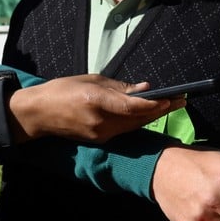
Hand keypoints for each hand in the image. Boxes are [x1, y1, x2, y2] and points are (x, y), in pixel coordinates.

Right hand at [6, 74, 183, 142]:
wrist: (37, 114)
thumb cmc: (63, 90)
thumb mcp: (92, 80)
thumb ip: (120, 86)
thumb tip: (145, 88)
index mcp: (96, 101)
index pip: (132, 106)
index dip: (154, 104)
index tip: (171, 98)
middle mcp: (100, 121)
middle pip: (138, 118)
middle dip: (162, 109)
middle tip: (181, 100)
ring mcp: (100, 134)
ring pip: (134, 126)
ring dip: (154, 116)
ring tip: (172, 105)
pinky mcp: (100, 140)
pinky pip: (125, 130)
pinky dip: (139, 122)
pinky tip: (151, 113)